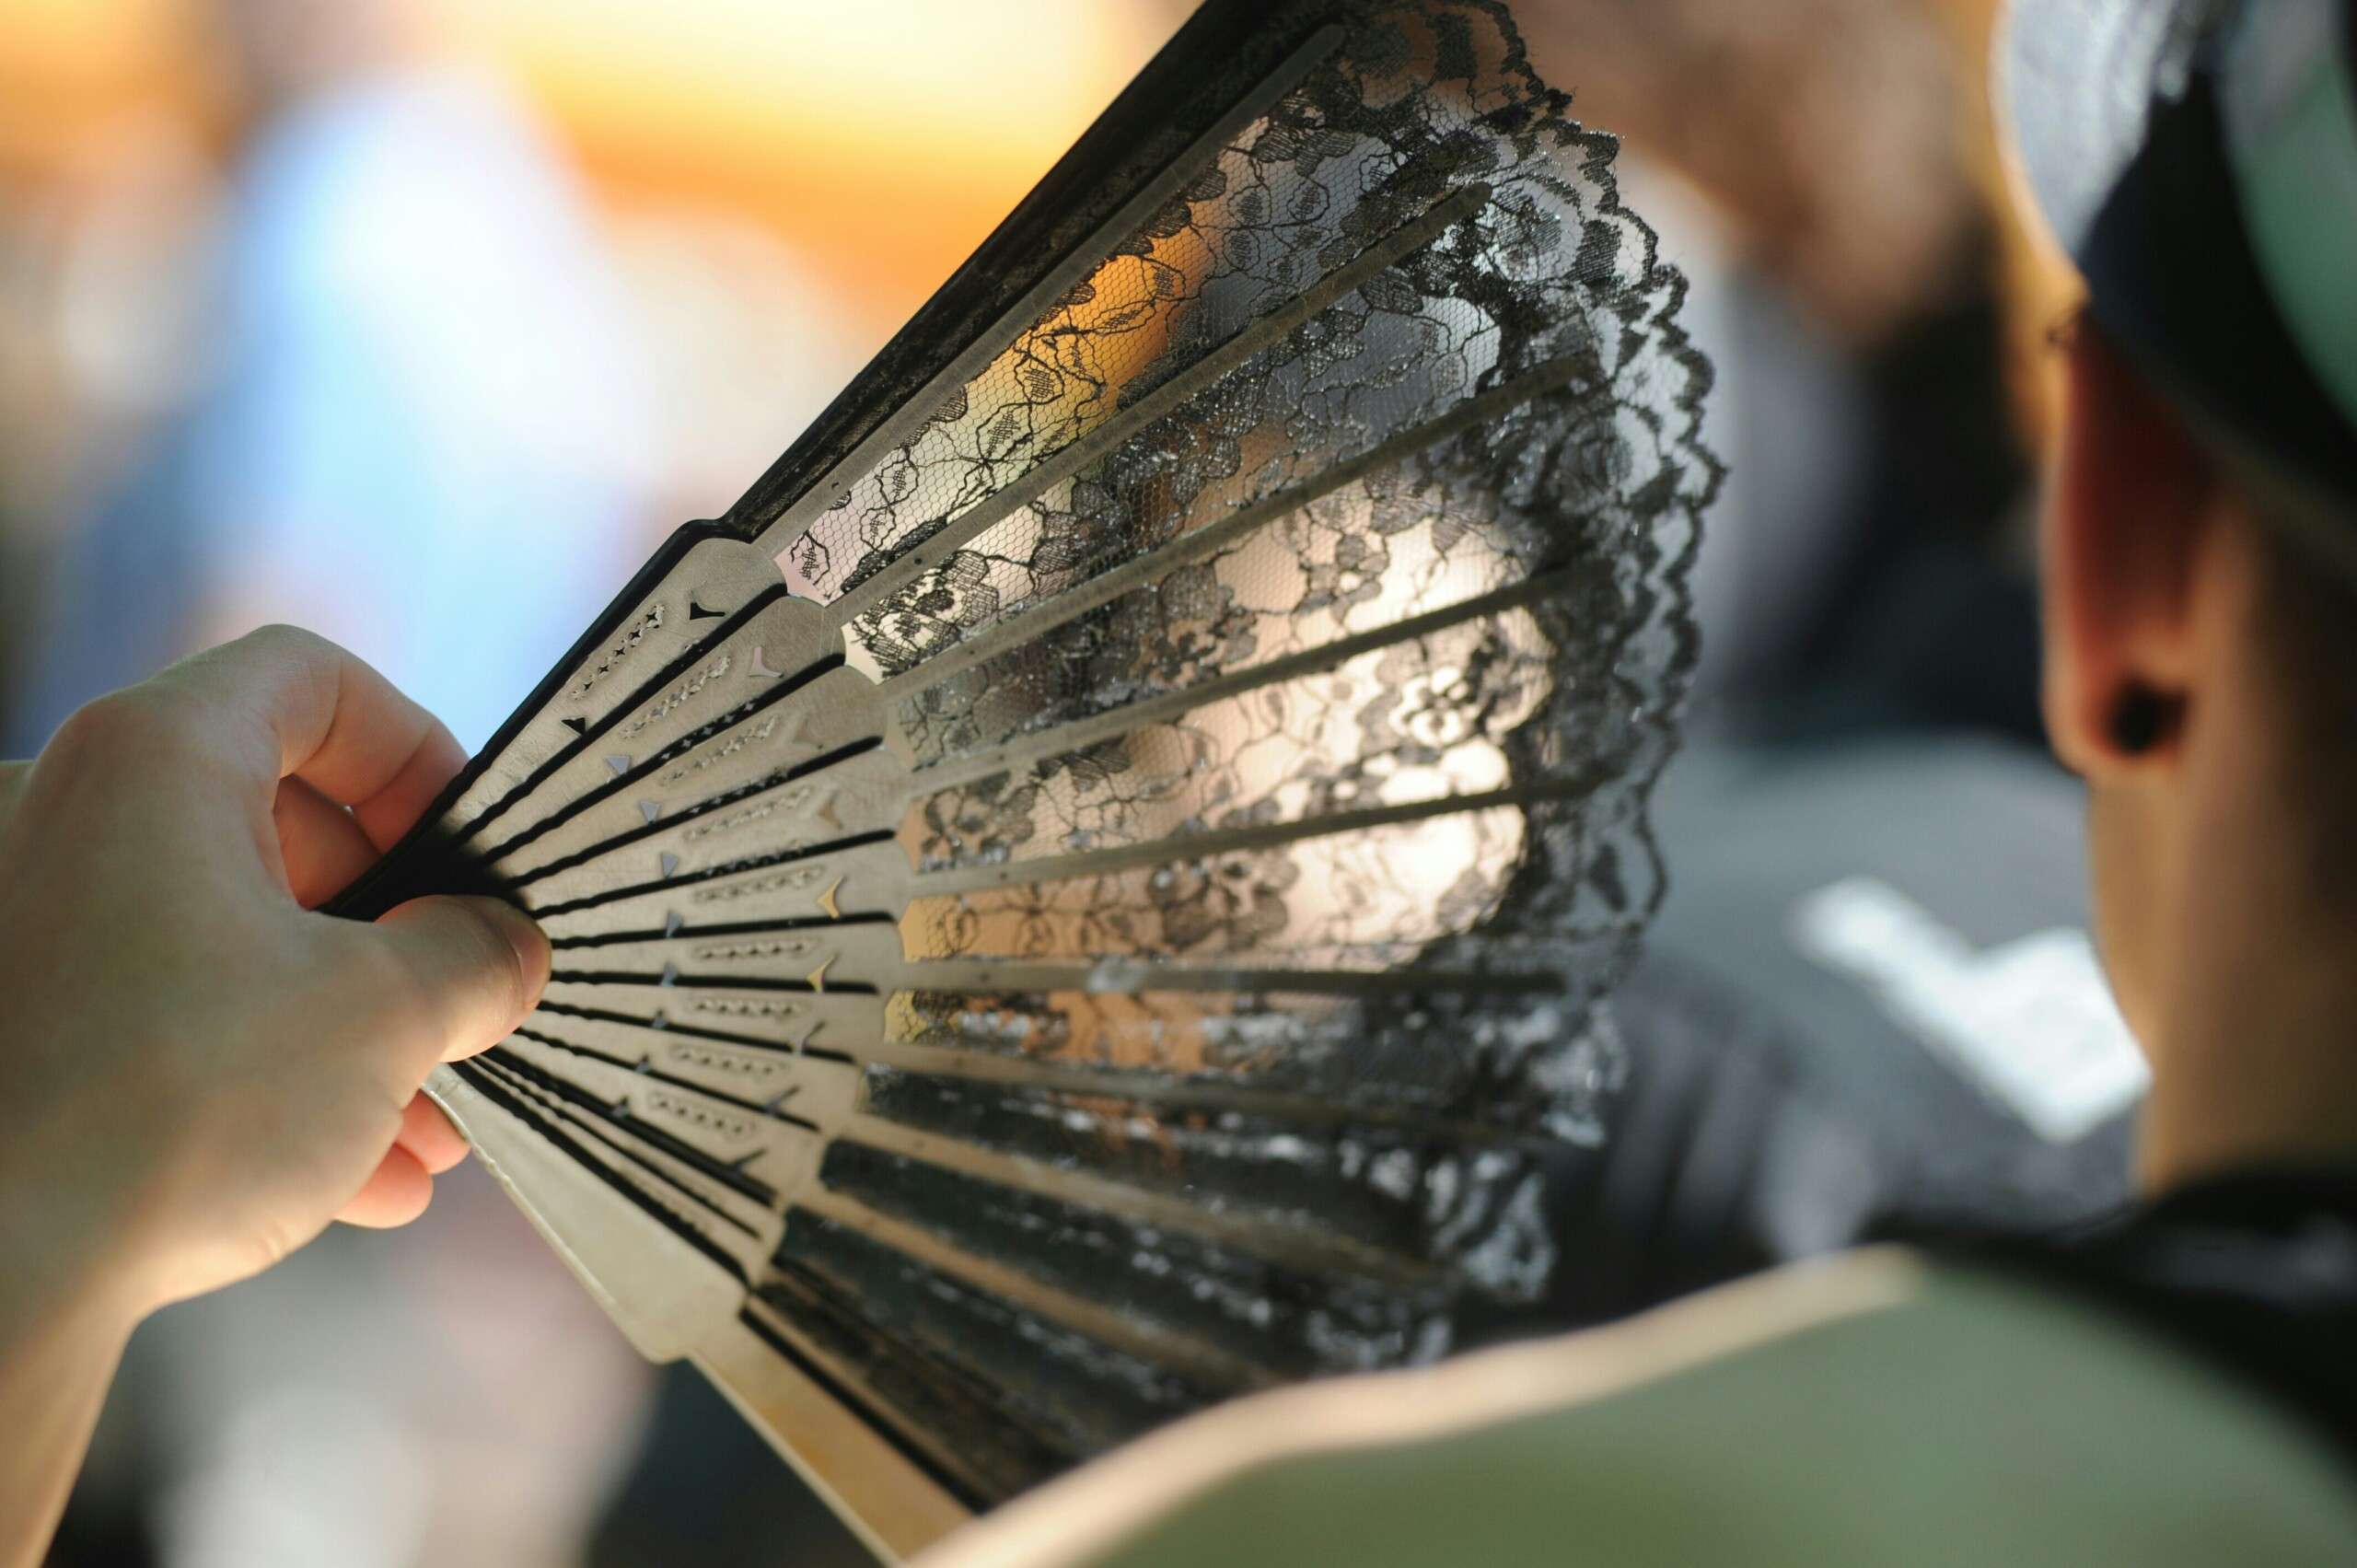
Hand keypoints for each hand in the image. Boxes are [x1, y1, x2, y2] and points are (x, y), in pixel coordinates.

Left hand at [0, 626, 548, 1323]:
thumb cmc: (167, 1113)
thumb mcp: (386, 1016)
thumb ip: (473, 957)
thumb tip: (502, 950)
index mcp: (154, 759)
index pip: (313, 681)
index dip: (414, 752)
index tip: (464, 850)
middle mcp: (67, 815)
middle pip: (280, 826)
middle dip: (394, 935)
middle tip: (464, 1012)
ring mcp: (26, 922)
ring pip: (228, 937)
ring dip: (343, 1024)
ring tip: (426, 1128)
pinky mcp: (14, 1026)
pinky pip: (164, 1013)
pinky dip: (260, 1073)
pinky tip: (353, 1177)